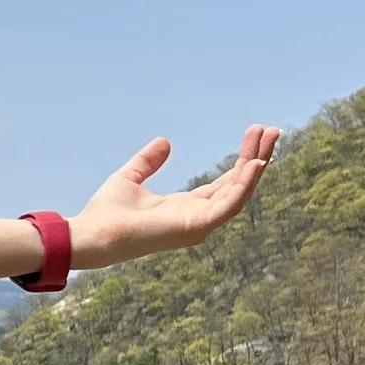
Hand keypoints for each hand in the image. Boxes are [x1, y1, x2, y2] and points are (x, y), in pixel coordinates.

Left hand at [70, 125, 279, 268]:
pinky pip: (229, 205)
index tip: (254, 134)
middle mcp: (197, 217)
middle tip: (272, 131)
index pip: (224, 183)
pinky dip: (245, 184)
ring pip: (239, 192)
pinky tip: (256, 162)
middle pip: (237, 185)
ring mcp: (199, 224)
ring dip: (256, 165)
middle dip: (256, 157)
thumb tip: (165, 142)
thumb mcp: (130, 177)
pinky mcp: (196, 227)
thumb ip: (148, 162)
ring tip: (269, 137)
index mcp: (185, 207)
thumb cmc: (105, 213)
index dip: (241, 159)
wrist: (91, 233)